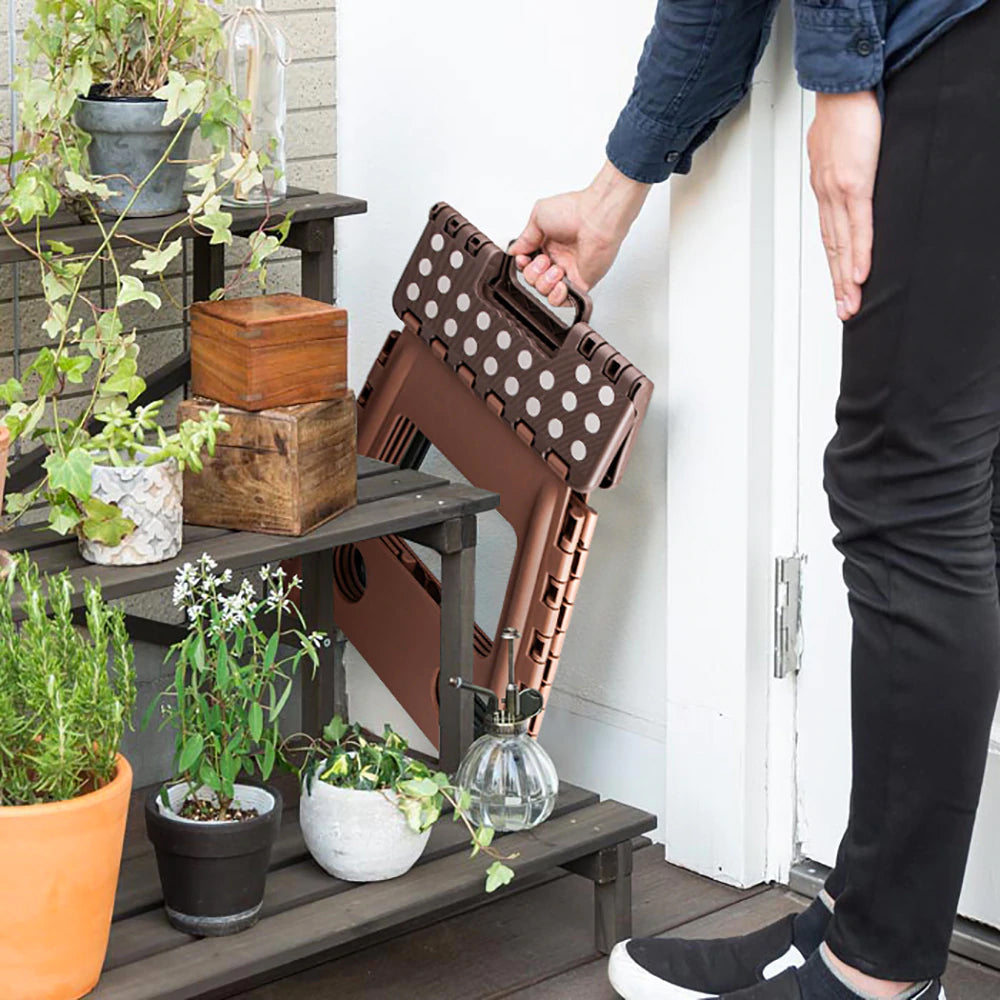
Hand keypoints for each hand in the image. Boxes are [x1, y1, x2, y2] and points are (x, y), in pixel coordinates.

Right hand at [510, 160, 649, 306]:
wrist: (597, 218)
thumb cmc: (574, 211)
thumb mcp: (538, 216)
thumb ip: (524, 237)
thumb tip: (514, 251)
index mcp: (547, 244)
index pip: (526, 264)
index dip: (521, 265)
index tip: (523, 258)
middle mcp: (558, 258)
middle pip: (532, 280)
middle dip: (533, 273)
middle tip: (544, 259)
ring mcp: (569, 272)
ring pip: (544, 291)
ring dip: (544, 282)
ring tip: (555, 268)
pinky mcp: (580, 283)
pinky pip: (563, 301)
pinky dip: (557, 296)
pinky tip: (560, 283)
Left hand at [807, 91, 881, 320]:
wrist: (843, 87)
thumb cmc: (844, 113)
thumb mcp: (841, 148)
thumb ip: (845, 168)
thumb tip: (850, 176)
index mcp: (825, 189)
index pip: (829, 235)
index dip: (834, 265)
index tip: (839, 288)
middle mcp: (827, 195)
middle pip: (833, 248)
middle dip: (838, 283)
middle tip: (844, 310)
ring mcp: (839, 191)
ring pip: (842, 244)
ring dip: (846, 278)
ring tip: (851, 302)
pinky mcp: (854, 183)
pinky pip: (858, 225)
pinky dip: (859, 252)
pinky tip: (860, 272)